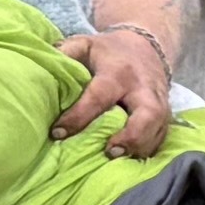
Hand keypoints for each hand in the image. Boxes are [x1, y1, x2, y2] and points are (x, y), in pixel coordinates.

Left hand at [53, 21, 176, 159]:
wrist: (145, 45)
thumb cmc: (107, 51)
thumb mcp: (84, 44)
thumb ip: (65, 54)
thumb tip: (38, 71)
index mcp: (118, 72)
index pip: (99, 96)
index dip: (79, 117)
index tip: (57, 133)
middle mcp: (143, 87)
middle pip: (149, 113)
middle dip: (132, 135)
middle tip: (109, 152)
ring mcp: (159, 101)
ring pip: (160, 127)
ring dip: (142, 147)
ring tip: (119, 160)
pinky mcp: (166, 113)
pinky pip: (164, 135)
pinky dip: (151, 149)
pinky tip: (132, 160)